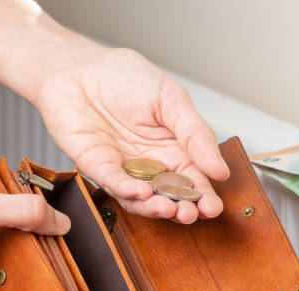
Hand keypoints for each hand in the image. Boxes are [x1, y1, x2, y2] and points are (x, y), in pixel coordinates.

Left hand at [36, 47, 229, 223]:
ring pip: (140, 197)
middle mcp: (148, 163)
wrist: (79, 67)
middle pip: (168, 195)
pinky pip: (113, 183)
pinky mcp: (96, 166)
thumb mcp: (172, 99)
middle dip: (182, 209)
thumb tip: (219, 169)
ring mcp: (122, 168)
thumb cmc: (124, 76)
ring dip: (155, 207)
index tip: (212, 208)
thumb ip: (196, 134)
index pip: (192, 179)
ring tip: (169, 209)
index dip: (203, 196)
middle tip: (192, 214)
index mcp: (172, 148)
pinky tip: (142, 193)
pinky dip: (127, 190)